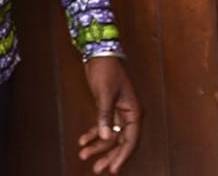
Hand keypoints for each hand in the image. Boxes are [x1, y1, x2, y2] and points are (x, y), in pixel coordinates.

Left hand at [78, 56, 141, 173]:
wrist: (100, 52)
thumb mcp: (104, 93)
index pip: (131, 140)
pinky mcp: (108, 108)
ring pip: (110, 136)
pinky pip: (103, 126)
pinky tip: (82, 141)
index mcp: (134, 112)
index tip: (113, 168)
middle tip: (97, 169)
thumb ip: (105, 115)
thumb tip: (105, 137)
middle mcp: (129, 115)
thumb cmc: (106, 70)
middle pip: (121, 142)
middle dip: (109, 156)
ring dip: (98, 146)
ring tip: (84, 156)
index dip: (122, 156)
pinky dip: (93, 134)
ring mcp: (119, 112)